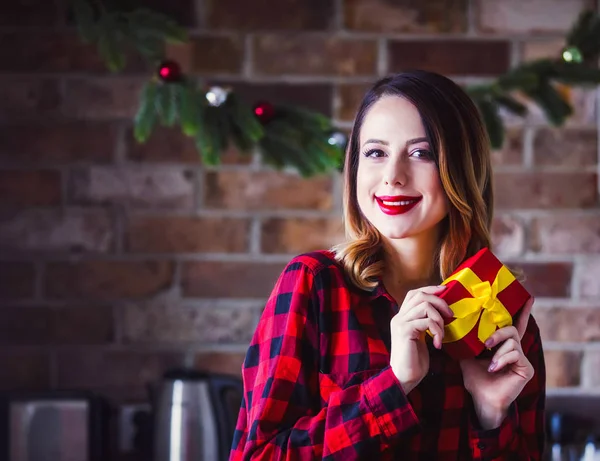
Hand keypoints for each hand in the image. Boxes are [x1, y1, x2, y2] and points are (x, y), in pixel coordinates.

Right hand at [390, 285, 452, 394]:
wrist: (403, 377)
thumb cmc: (414, 360)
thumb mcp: (421, 337)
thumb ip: (425, 323)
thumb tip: (441, 312)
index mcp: (402, 317)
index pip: (414, 293)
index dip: (429, 289)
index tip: (445, 290)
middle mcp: (399, 317)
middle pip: (420, 296)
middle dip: (439, 302)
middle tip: (450, 315)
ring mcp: (400, 323)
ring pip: (425, 306)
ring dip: (439, 319)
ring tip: (441, 334)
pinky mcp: (405, 331)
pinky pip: (427, 321)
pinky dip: (437, 331)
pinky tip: (437, 343)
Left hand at [459, 297, 534, 428]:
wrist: (480, 398)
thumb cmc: (475, 378)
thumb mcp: (467, 354)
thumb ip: (466, 340)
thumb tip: (452, 323)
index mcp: (504, 345)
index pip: (514, 324)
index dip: (522, 311)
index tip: (528, 297)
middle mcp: (516, 349)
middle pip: (511, 329)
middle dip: (497, 333)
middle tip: (486, 343)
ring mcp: (522, 359)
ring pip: (512, 340)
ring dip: (498, 349)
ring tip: (489, 362)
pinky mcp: (526, 368)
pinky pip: (515, 354)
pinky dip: (502, 359)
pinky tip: (494, 369)